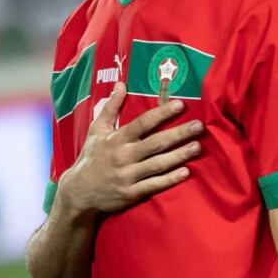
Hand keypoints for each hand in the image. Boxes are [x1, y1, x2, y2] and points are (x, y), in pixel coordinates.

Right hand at [57, 82, 201, 214]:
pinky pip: (153, 185)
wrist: (78, 191)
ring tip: (198, 147)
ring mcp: (127, 176)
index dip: (162, 113)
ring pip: (157, 164)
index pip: (142, 123)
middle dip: (178, 133)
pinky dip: (170, 179)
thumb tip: (121, 84)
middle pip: (155, 143)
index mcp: (116, 139)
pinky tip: (186, 172)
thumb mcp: (97, 130)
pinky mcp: (130, 193)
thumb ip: (111, 107)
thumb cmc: (92, 156)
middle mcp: (123, 156)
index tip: (180, 104)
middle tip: (199, 126)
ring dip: (179, 155)